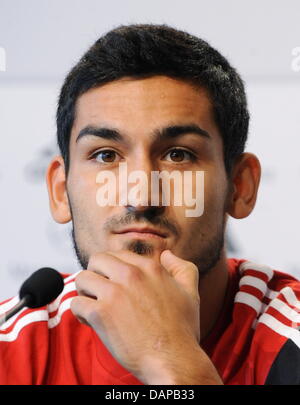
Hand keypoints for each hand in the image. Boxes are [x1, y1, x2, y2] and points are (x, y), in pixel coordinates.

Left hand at [70, 249, 219, 383]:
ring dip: (85, 292)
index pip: (118, 255)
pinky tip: (92, 322)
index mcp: (150, 267)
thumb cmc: (181, 330)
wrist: (174, 361)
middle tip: (100, 292)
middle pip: (96, 260)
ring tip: (94, 306)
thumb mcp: (190, 292)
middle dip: (96, 274)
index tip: (116, 284)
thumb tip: (167, 255)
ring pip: (82, 278)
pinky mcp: (101, 314)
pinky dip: (80, 313)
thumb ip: (181, 268)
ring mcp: (115, 293)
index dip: (113, 269)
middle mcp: (131, 274)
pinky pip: (76, 303)